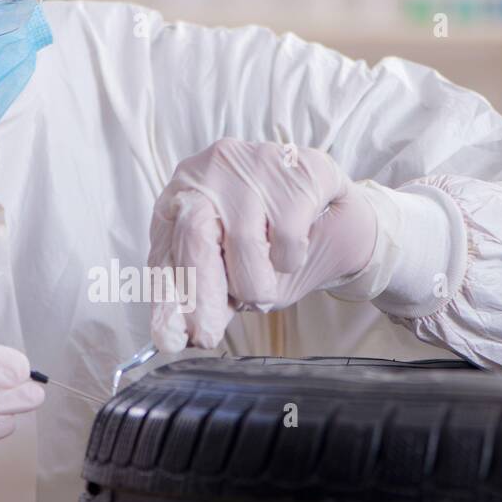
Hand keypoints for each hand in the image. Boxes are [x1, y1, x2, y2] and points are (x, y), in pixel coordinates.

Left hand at [148, 138, 378, 351]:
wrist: (335, 220)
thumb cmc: (270, 246)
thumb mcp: (230, 277)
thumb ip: (207, 297)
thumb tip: (183, 334)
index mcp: (181, 199)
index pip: (166, 252)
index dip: (166, 298)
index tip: (169, 338)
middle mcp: (208, 172)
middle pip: (195, 236)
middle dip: (202, 295)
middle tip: (208, 334)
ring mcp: (251, 163)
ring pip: (244, 243)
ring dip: (257, 283)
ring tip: (267, 278)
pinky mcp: (293, 167)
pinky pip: (287, 236)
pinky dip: (291, 259)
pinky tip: (295, 245)